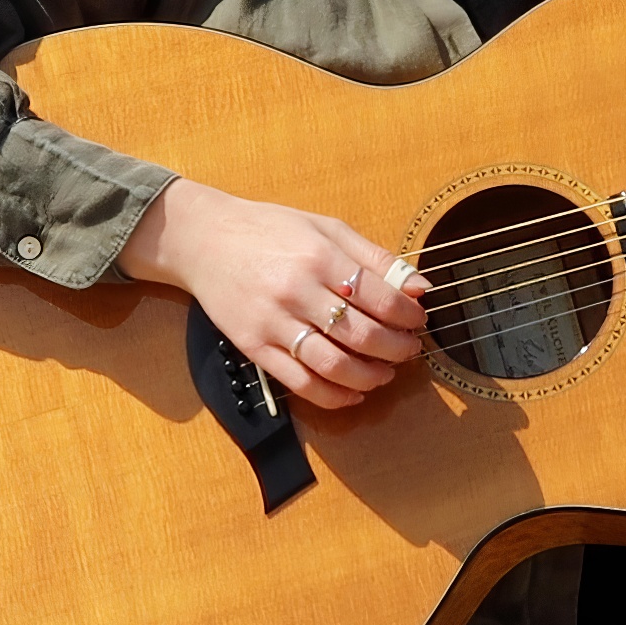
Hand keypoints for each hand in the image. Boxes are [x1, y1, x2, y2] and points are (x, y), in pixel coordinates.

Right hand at [117, 179, 428, 409]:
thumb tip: (420, 286)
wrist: (205, 240)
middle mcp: (297, 291)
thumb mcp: (327, 228)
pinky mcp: (254, 348)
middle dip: (397, 348)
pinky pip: (300, 383)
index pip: (380, 298)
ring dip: (371, 376)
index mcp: (320, 257)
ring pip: (334, 365)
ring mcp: (273, 323)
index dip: (408, 316)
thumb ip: (375, 258)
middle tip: (408, 349)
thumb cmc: (270, 230)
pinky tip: (353, 392)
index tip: (418, 320)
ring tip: (386, 372)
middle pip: (362, 335)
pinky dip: (334, 396)